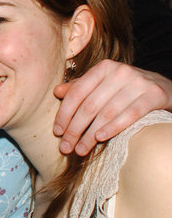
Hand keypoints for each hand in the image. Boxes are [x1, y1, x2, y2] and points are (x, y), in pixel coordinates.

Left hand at [54, 59, 171, 154]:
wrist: (162, 87)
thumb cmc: (124, 88)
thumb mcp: (102, 84)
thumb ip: (80, 87)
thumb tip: (56, 92)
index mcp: (103, 67)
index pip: (77, 93)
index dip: (64, 113)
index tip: (57, 132)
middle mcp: (120, 72)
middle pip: (90, 105)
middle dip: (75, 129)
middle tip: (65, 147)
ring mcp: (138, 82)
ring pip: (107, 113)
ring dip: (91, 135)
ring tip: (80, 149)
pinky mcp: (154, 95)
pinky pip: (129, 115)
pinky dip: (113, 128)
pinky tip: (100, 139)